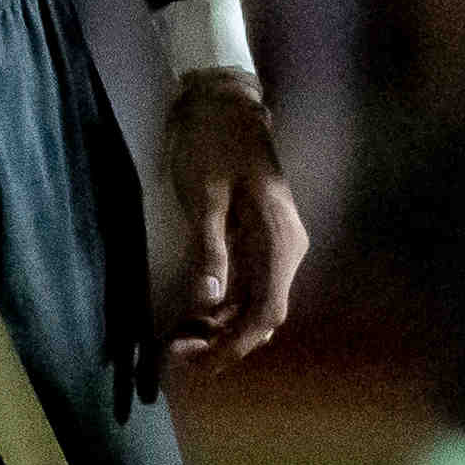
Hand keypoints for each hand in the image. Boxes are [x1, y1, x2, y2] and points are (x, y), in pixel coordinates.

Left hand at [162, 74, 309, 364]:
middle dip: (224, 342)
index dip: (236, 344)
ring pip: (254, 304)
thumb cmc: (214, 141)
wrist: (224, 101)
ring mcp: (274, 245)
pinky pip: (246, 285)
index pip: (266, 310)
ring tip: (179, 341)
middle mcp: (285, 248)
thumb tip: (209, 302)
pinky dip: (222, 306)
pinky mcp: (257, 240)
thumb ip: (210, 249)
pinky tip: (192, 316)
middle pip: (263, 314)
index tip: (203, 364)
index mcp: (279, 239)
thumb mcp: (205, 194)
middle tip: (179, 355)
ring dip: (221, 328)